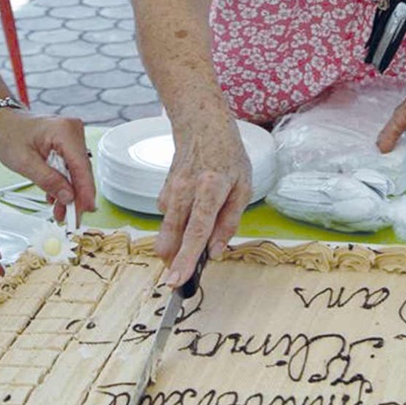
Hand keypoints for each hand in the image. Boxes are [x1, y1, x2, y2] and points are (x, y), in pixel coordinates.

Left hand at [0, 109, 95, 222]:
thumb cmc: (9, 135)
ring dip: (69, 192)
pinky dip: (64, 182)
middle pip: (81, 170)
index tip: (88, 208)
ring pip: (77, 171)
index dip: (85, 190)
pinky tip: (56, 197)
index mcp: (65, 131)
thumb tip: (68, 196)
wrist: (2, 122)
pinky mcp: (68, 142)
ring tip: (60, 212)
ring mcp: (72, 136)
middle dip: (76, 195)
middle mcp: (73, 131)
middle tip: (72, 218)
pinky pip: (71, 166)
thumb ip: (48, 180)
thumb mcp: (24, 163)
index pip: (81, 166)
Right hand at [155, 111, 251, 286]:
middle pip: (171, 237)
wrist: (202, 124)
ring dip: (175, 246)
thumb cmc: (227, 154)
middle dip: (174, 261)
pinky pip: (167, 220)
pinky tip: (191, 213)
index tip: (176, 280)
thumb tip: (216, 251)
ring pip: (165, 232)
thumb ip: (230, 221)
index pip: (195, 231)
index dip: (185, 259)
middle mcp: (185, 191)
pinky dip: (177, 227)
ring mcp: (170, 190)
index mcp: (210, 189)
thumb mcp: (243, 186)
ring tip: (195, 239)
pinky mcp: (162, 192)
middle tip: (185, 271)